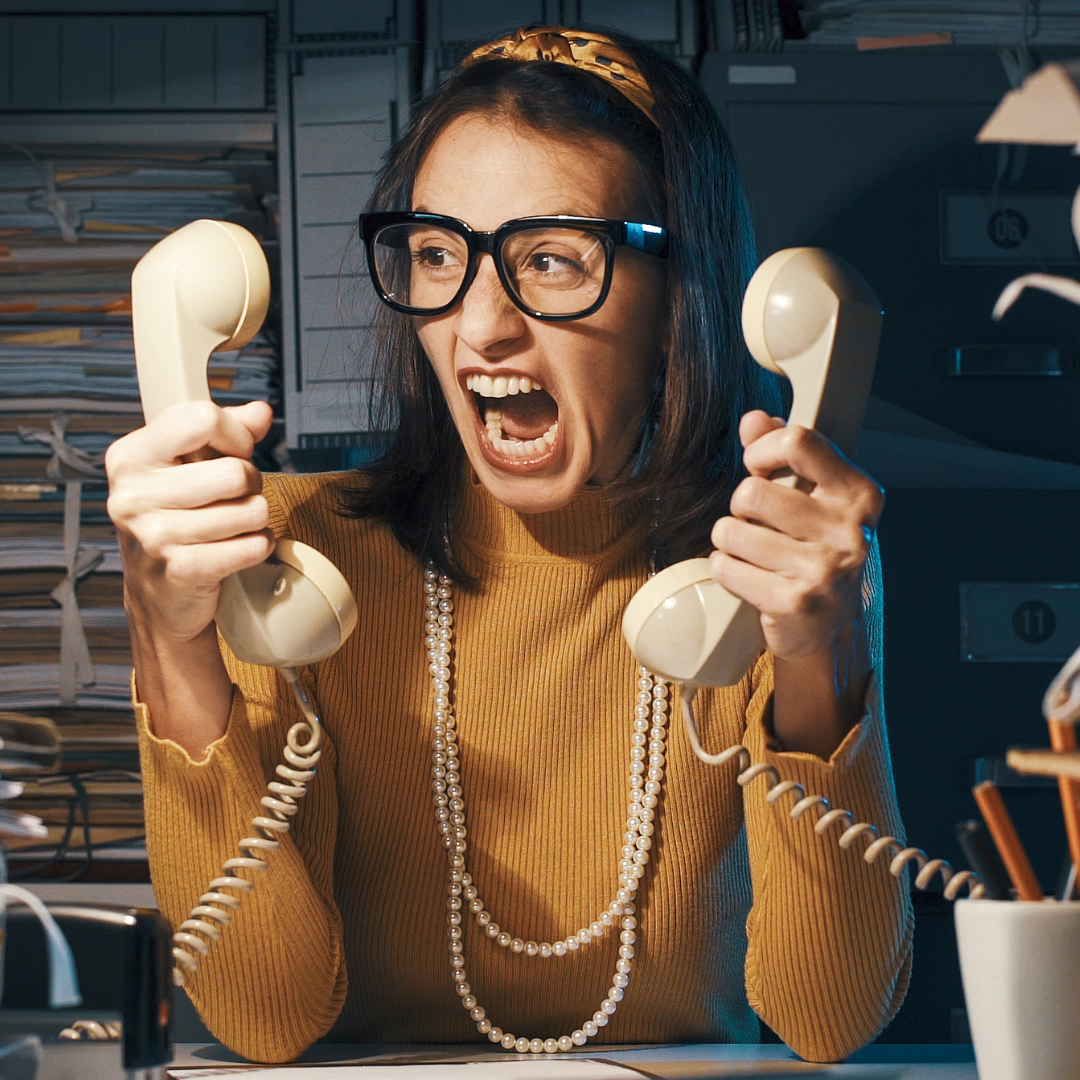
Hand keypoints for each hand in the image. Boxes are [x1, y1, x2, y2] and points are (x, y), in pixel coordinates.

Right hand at [106, 399, 274, 643]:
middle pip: (234, 471)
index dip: (234, 435)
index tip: (233, 453)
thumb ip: (228, 431)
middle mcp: (134, 494)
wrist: (159, 593)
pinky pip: (253, 546)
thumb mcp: (190, 465)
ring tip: (233, 525)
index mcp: (131, 456)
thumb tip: (261, 412)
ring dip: (255, 519)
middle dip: (250, 484)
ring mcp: (154, 535)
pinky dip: (258, 546)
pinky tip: (239, 548)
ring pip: (251, 510)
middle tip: (234, 497)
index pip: (201, 418)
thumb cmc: (177, 519)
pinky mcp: (182, 570)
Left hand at [708, 410, 883, 755]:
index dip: (761, 453)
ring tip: (754, 554)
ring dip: (729, 542)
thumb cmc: (815, 552)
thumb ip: (782, 452)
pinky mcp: (795, 602)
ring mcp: (825, 569)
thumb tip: (755, 419)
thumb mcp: (811, 497)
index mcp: (859, 494)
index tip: (759, 470)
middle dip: (740, 508)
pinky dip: (726, 571)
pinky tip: (751, 579)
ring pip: (731, 530)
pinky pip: (726, 567)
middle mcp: (850, 530)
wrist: (829, 628)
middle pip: (751, 491)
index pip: (799, 441)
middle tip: (758, 525)